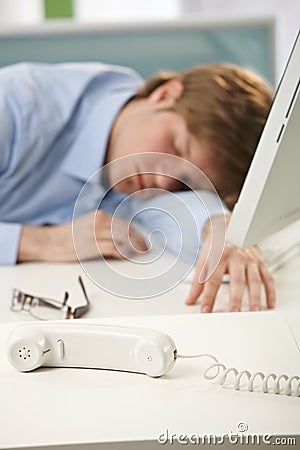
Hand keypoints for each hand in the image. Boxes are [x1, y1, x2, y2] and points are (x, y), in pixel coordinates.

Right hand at [18, 210, 147, 262]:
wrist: (48, 242)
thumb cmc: (66, 236)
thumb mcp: (87, 225)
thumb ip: (103, 229)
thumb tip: (121, 239)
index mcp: (99, 216)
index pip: (124, 223)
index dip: (136, 233)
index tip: (142, 240)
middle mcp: (98, 221)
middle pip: (126, 230)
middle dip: (138, 240)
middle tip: (145, 248)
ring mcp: (95, 233)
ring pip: (122, 238)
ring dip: (134, 247)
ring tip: (139, 253)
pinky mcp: (91, 245)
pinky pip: (112, 248)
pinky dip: (122, 253)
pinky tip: (127, 257)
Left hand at [185, 218, 275, 312]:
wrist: (228, 226)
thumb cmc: (216, 245)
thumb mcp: (204, 259)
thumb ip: (198, 281)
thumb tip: (190, 299)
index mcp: (219, 255)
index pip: (213, 279)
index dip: (208, 296)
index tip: (206, 310)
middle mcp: (236, 257)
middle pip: (236, 279)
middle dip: (235, 297)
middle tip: (233, 312)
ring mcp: (250, 259)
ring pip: (254, 280)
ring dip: (255, 297)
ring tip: (253, 311)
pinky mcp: (260, 261)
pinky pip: (267, 277)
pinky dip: (270, 291)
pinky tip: (268, 304)